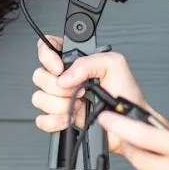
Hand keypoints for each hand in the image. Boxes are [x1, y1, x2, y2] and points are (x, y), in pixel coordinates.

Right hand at [31, 36, 147, 139]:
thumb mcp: (113, 64)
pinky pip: (41, 120)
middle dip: (57, 86)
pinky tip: (69, 118)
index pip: (47, 47)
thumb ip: (87, 62)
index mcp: (75, 61)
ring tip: (78, 106)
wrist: (129, 122)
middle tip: (78, 90)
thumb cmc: (126, 93)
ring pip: (38, 98)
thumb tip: (65, 76)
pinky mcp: (60, 118)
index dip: (47, 56)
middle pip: (39, 75)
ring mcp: (61, 99)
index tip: (59, 68)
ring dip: (58, 104)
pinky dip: (53, 121)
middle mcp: (65, 78)